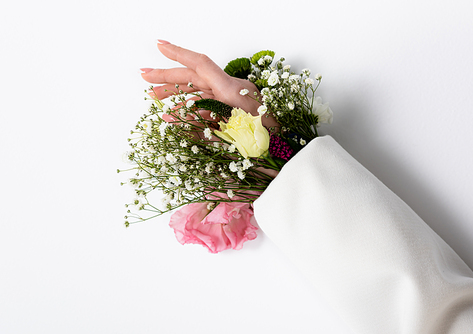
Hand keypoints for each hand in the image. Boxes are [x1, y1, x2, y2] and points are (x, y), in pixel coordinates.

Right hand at [140, 41, 278, 178]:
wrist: (291, 157)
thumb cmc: (270, 147)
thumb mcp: (234, 137)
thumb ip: (202, 128)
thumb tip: (172, 118)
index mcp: (234, 92)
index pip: (201, 65)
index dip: (178, 54)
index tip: (159, 45)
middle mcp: (233, 92)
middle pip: (195, 77)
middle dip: (168, 76)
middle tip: (144, 76)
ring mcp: (234, 102)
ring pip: (199, 91)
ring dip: (176, 93)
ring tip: (154, 97)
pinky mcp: (235, 114)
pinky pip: (208, 107)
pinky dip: (190, 110)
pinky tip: (174, 116)